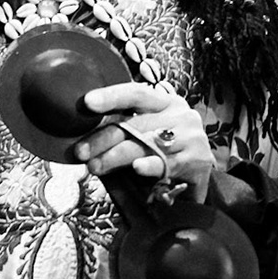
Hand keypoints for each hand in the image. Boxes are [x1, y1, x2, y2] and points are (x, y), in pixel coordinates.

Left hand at [71, 84, 212, 197]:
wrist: (195, 184)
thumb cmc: (162, 157)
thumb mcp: (143, 138)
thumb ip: (121, 132)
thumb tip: (82, 137)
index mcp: (165, 102)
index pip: (136, 94)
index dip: (111, 96)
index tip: (87, 102)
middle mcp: (180, 115)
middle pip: (136, 123)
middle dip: (104, 138)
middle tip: (81, 151)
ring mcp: (191, 136)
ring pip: (146, 144)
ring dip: (117, 156)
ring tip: (95, 166)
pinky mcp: (196, 160)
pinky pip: (166, 162)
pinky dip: (150, 165)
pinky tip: (137, 168)